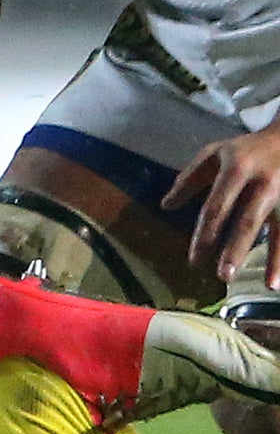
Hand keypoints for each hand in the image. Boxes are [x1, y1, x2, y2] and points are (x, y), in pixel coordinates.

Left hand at [165, 126, 279, 287]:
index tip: (195, 261)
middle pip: (248, 221)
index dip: (205, 236)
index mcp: (236, 169)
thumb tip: (165, 206)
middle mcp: (263, 181)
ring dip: (276, 258)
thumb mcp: (214, 154)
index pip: (216, 208)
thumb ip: (188, 180)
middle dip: (236, 250)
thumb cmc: (246, 149)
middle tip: (223, 276)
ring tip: (268, 285)